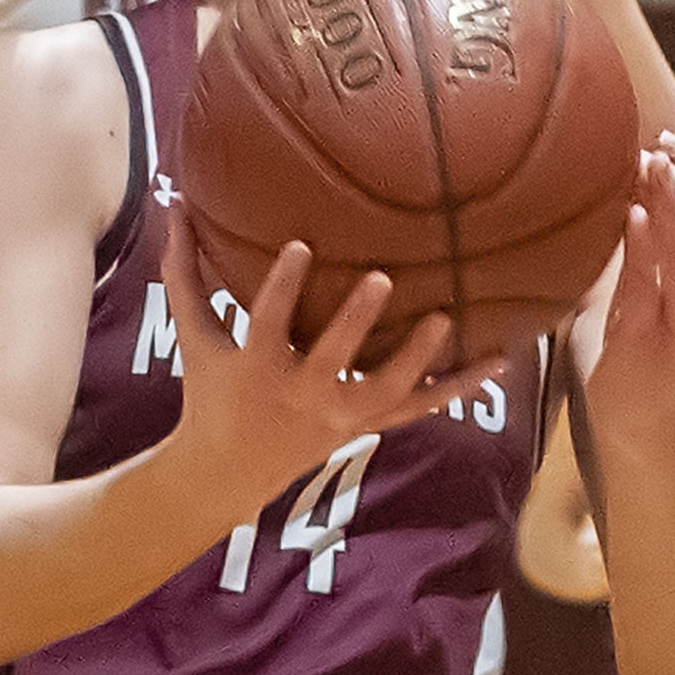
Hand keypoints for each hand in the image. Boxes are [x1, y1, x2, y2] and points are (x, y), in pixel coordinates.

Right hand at [163, 216, 500, 518]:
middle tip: (382, 279)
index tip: (299, 246)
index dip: (282, 287)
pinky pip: (421, 408)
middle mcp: (303, 394)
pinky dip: (459, 388)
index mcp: (259, 367)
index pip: (268, 323)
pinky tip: (499, 362)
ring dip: (418, 358)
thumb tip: (175, 203)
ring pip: (387, 391)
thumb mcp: (195, 335)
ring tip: (449, 321)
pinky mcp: (368, 425)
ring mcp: (341, 414)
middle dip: (356, 323)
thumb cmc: (210, 389)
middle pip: (333, 359)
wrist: (231, 471)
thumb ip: (185, 272)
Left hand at [585, 127, 674, 445]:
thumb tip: (631, 189)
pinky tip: (633, 215)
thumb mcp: (650, 291)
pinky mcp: (646, 345)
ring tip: (657, 163)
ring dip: (672, 208)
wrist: (638, 421)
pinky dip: (642, 250)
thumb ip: (648, 248)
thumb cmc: (639, 345)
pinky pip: (648, 291)